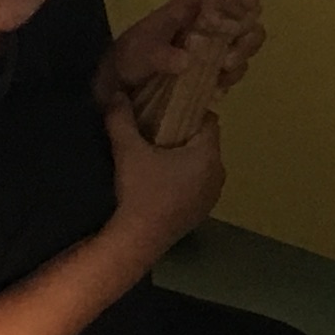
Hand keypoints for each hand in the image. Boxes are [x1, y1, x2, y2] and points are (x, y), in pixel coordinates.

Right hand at [102, 91, 223, 254]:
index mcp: (209, 156)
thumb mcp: (128, 150)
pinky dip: (184, 179)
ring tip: (156, 155)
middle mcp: (219, 175)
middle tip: (157, 130)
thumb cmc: (139, 191)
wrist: (137, 240)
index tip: (168, 109)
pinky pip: (198, 185)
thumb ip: (122, 118)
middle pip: (206, 144)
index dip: (190, 111)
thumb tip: (116, 94)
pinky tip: (160, 181)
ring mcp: (212, 197)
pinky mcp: (201, 212)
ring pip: (202, 166)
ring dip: (184, 159)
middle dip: (185, 134)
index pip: (210, 121)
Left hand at [103, 0, 265, 108]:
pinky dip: (233, 74)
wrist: (126, 80)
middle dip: (245, 27)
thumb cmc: (133, 54)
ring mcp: (219, 40)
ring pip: (251, 35)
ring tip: (224, 67)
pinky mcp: (220, 63)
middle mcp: (212, 16)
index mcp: (192, 3)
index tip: (215, 22)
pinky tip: (218, 85)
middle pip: (249, 9)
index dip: (226, 0)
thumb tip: (187, 61)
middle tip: (230, 42)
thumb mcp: (140, 51)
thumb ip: (161, 55)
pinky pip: (240, 64)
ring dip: (243, 51)